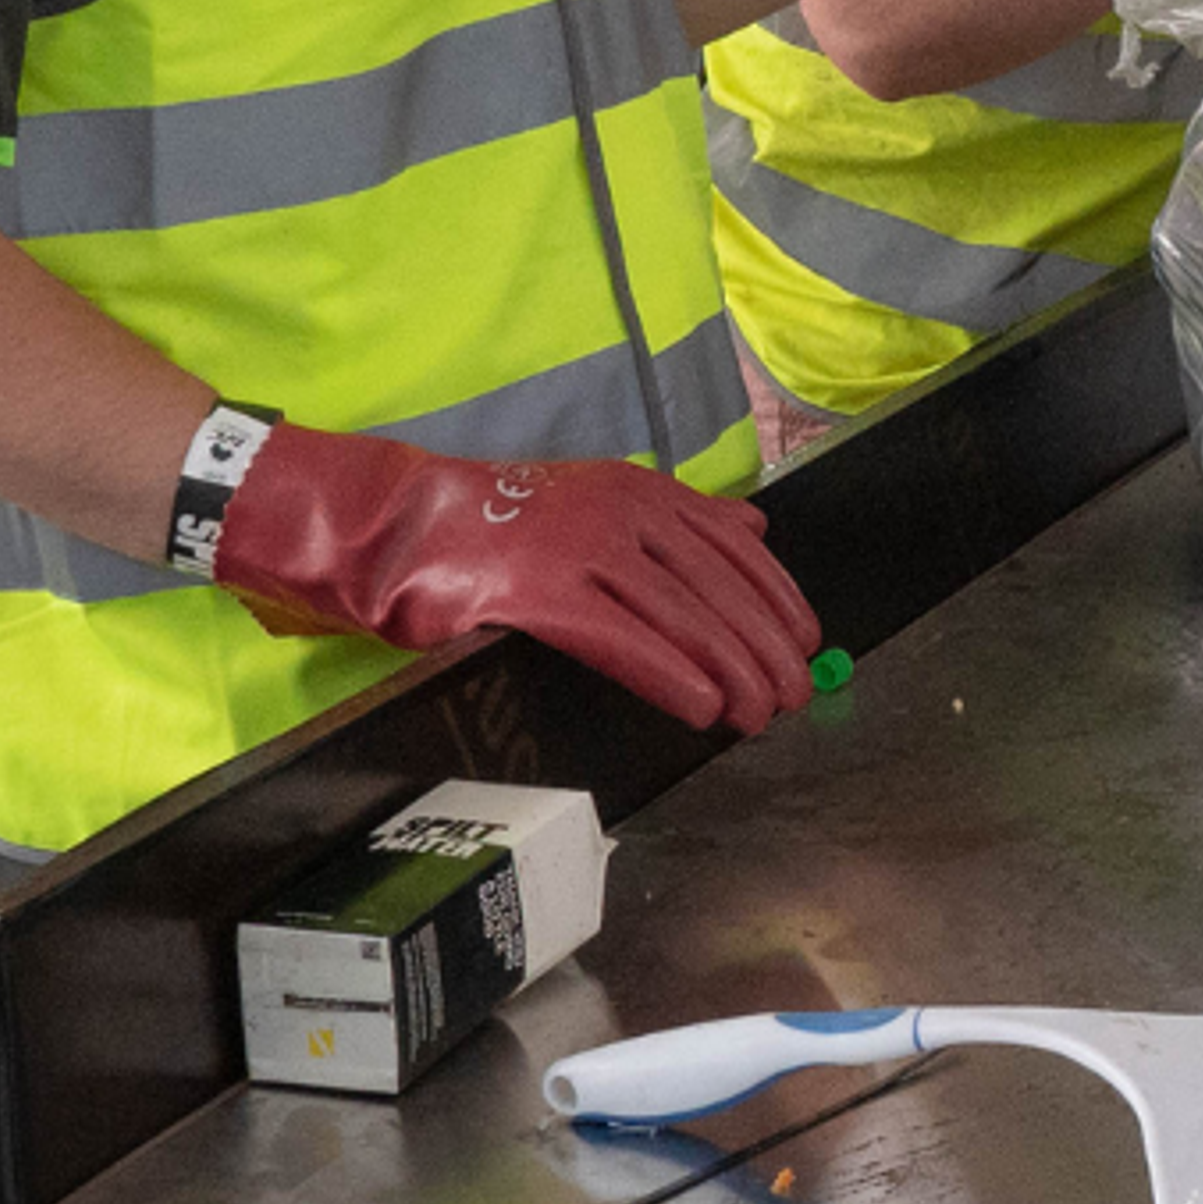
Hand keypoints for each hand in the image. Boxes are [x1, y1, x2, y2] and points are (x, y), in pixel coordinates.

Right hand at [216, 424, 819, 733]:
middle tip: (796, 695)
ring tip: (761, 713)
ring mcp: (578, 548)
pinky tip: (702, 706)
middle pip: (715, 587)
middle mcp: (620, 512)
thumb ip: (676, 519)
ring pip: (680, 614)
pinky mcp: (536, 590)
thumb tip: (751, 531)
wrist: (395, 523)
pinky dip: (669, 673)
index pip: (732, 548)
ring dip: (731, 668)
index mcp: (640, 490)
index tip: (807, 640)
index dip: (777, 598)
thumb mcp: (597, 502)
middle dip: (765, 645)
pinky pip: (620, 637)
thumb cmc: (497, 525)